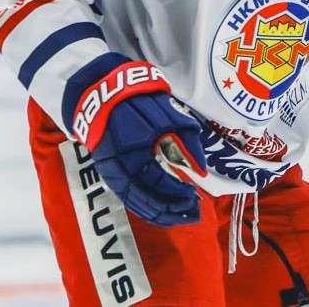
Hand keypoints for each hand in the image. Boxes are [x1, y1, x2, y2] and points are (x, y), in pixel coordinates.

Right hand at [70, 62, 206, 225]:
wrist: (106, 92)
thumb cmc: (141, 101)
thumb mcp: (172, 117)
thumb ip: (189, 144)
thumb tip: (202, 171)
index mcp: (135, 153)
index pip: (158, 185)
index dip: (178, 194)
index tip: (195, 196)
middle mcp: (119, 168)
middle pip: (146, 201)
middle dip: (171, 210)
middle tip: (193, 212)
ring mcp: (110, 172)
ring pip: (135, 204)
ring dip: (159, 213)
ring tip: (181, 216)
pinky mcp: (107, 172)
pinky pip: (127, 197)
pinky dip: (144, 207)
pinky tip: (160, 210)